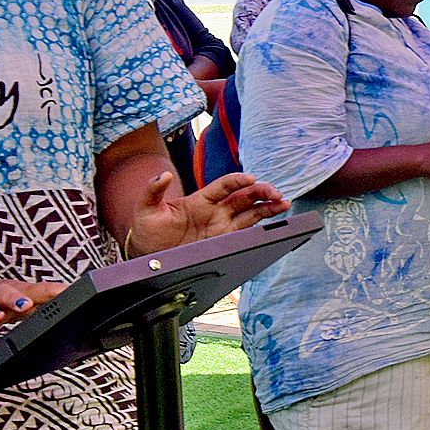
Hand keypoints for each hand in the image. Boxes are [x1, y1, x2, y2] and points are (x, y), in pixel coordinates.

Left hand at [126, 169, 289, 257]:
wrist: (149, 254)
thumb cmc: (148, 229)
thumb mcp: (146, 208)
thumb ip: (153, 190)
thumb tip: (163, 175)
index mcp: (200, 199)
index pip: (224, 186)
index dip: (238, 181)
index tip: (250, 179)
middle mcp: (215, 211)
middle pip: (243, 197)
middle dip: (261, 193)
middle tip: (275, 193)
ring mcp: (222, 227)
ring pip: (250, 213)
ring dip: (267, 207)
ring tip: (284, 203)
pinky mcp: (224, 242)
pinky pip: (247, 233)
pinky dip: (263, 227)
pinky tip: (275, 222)